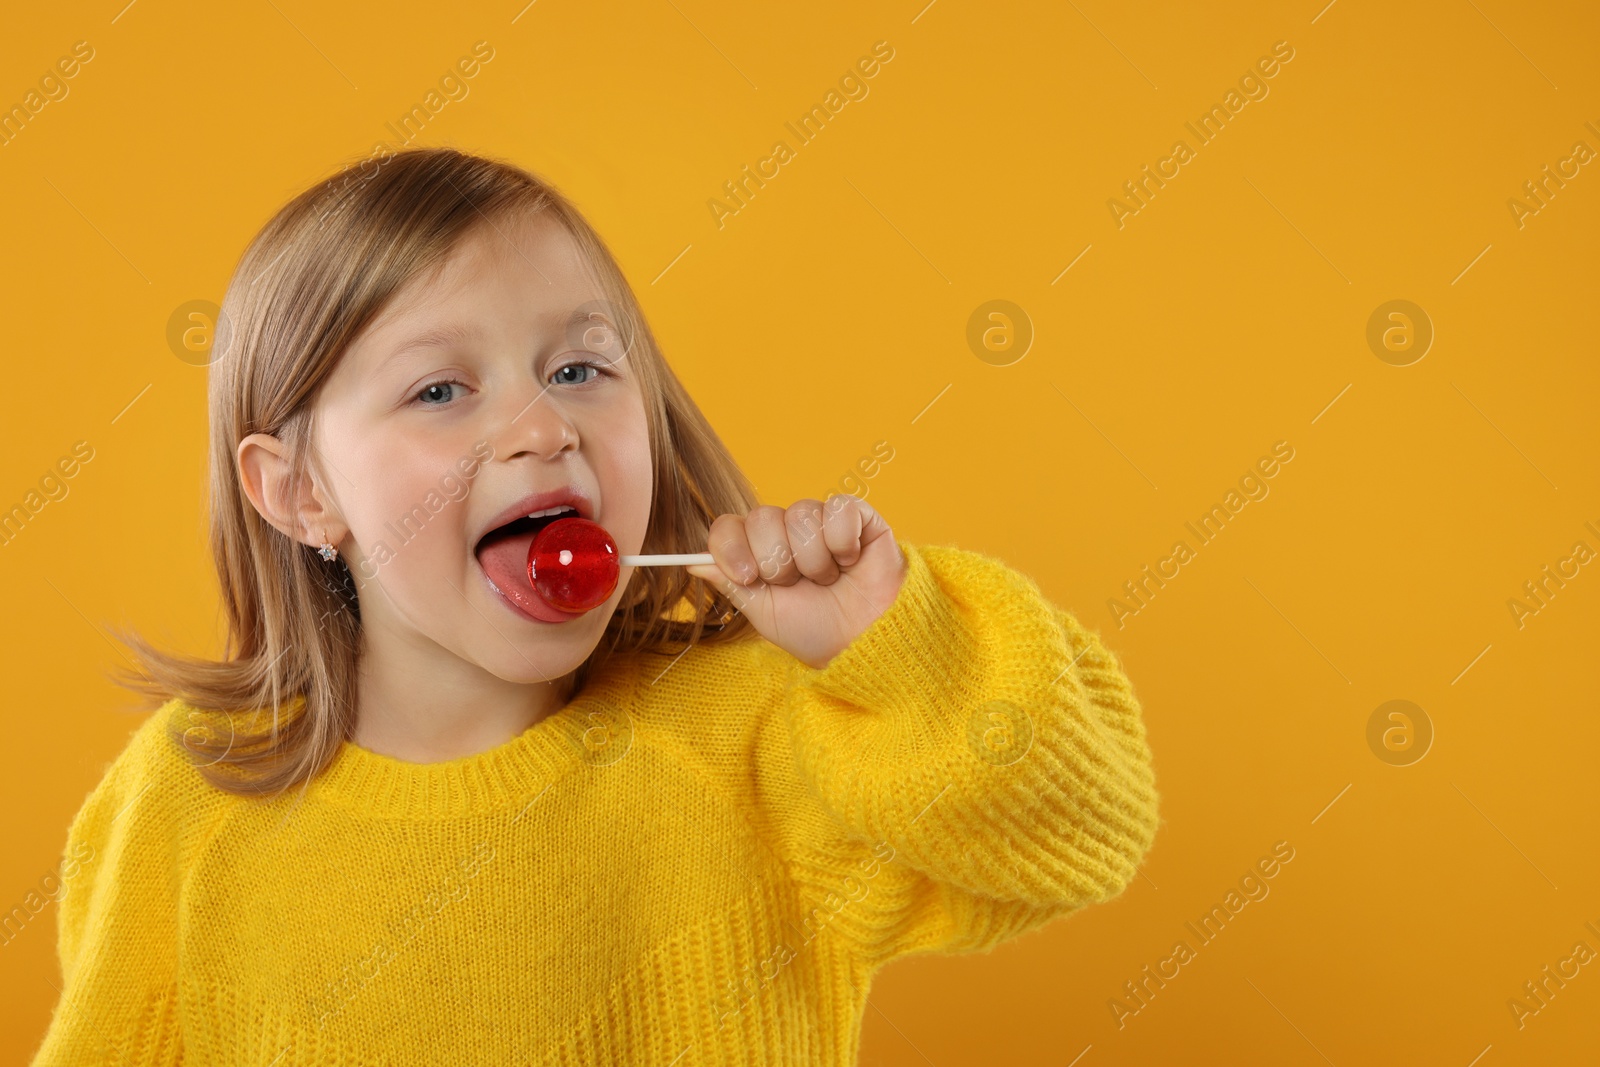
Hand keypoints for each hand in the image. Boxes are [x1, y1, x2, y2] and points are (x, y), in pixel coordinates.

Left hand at [684, 494, 906, 669]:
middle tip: (798, 585)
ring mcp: (821, 521)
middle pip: (761, 517)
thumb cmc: (817, 632)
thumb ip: (730, 583)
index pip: (729, 526)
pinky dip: (842, 544)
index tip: (747, 577)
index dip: (732, 547)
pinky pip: (837, 509)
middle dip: (778, 561)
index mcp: (760, 551)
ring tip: (830, 580)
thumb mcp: (764, 613)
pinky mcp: (857, 516)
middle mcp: (787, 531)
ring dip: (814, 560)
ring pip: (800, 515)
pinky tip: (852, 562)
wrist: (865, 642)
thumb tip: (690, 563)